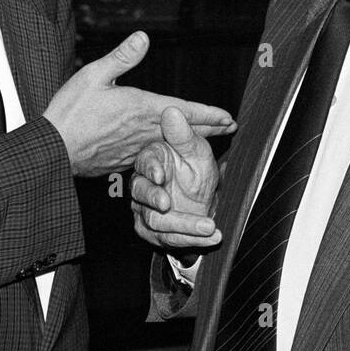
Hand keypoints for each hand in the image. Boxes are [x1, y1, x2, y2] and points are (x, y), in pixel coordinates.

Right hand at [44, 31, 234, 176]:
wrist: (52, 149)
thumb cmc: (70, 112)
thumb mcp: (94, 75)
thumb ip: (121, 57)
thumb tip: (143, 37)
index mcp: (140, 108)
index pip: (183, 111)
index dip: (208, 114)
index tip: (229, 117)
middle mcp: (142, 131)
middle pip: (183, 131)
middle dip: (208, 129)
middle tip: (229, 127)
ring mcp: (134, 149)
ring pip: (169, 145)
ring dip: (189, 141)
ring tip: (205, 138)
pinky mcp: (122, 161)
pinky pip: (150, 155)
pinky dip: (164, 152)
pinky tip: (165, 151)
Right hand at [131, 106, 222, 255]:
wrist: (205, 201)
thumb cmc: (197, 171)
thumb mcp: (197, 152)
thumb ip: (184, 135)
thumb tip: (172, 111)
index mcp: (152, 159)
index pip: (144, 162)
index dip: (150, 169)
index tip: (160, 175)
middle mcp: (144, 184)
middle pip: (140, 193)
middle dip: (154, 199)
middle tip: (167, 203)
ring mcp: (145, 209)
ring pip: (153, 220)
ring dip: (183, 226)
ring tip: (209, 227)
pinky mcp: (152, 230)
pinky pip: (165, 239)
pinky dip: (189, 240)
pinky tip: (209, 237)